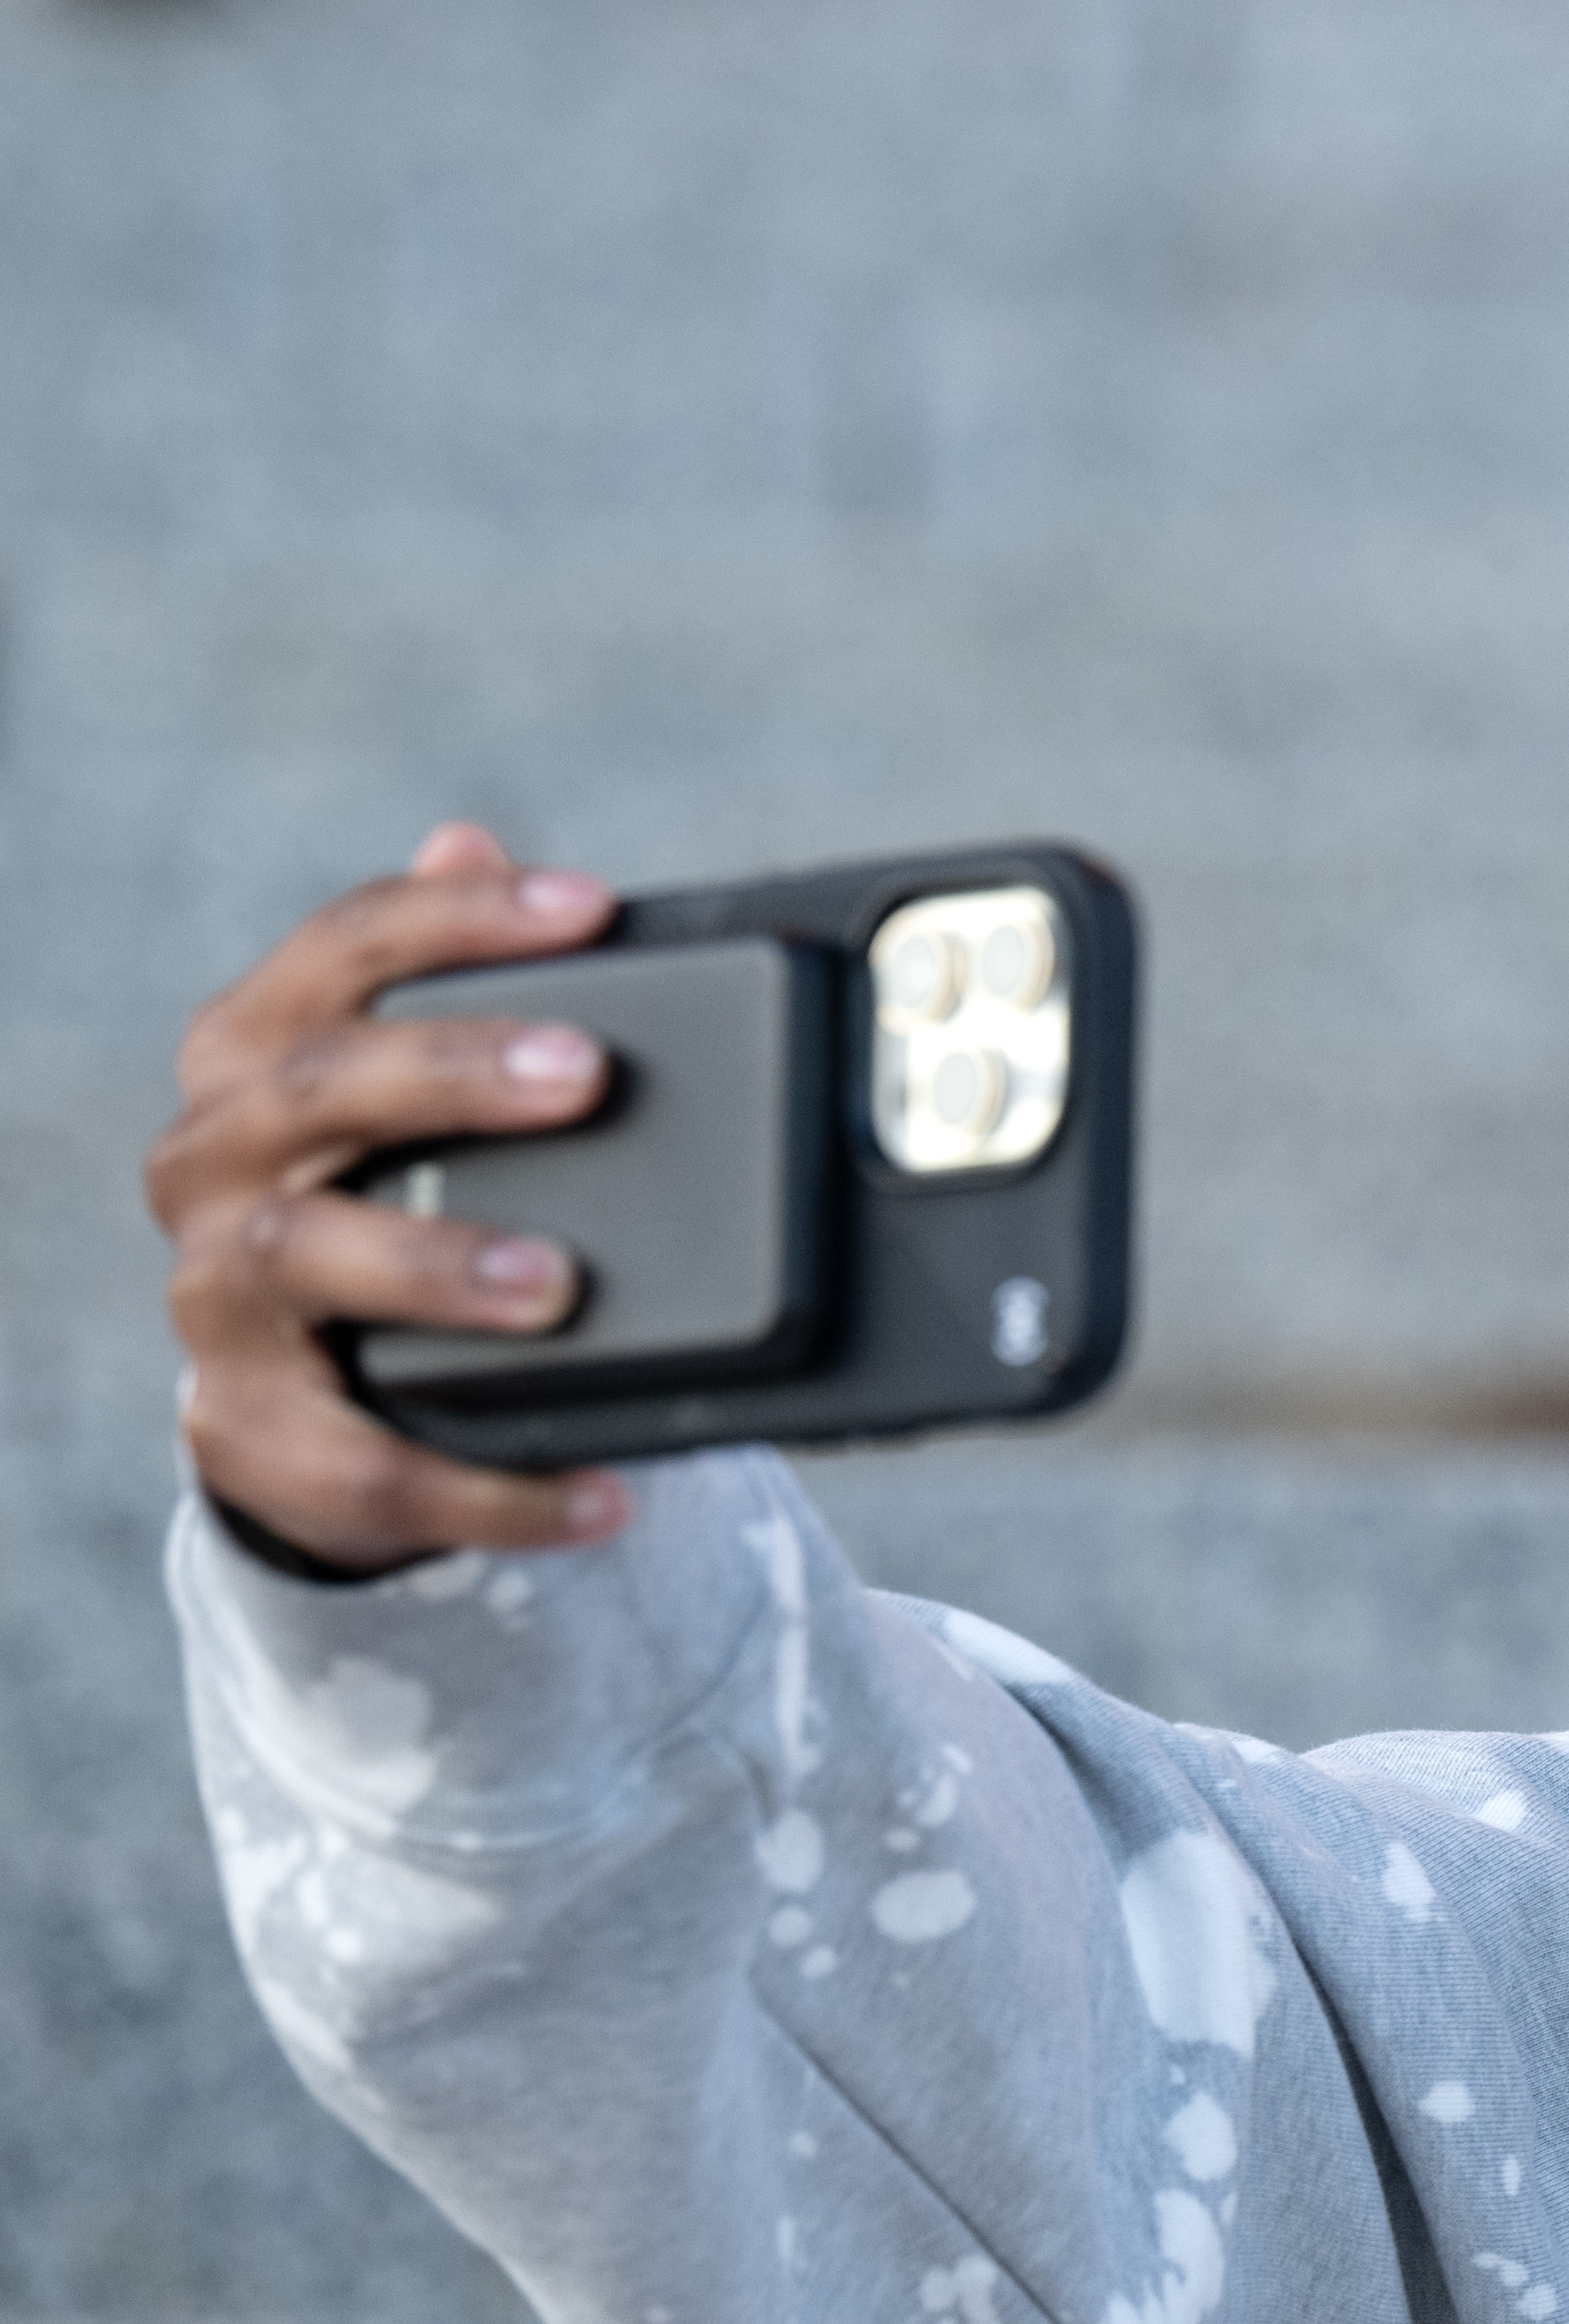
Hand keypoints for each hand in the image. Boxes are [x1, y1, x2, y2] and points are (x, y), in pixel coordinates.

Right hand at [151, 822, 639, 1578]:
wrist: (308, 1388)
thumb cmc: (385, 1197)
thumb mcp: (414, 1094)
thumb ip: (455, 982)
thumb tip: (469, 831)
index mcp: (254, 1058)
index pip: (340, 949)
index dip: (457, 915)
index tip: (591, 904)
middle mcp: (212, 1163)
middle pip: (310, 1088)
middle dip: (446, 1072)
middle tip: (582, 1075)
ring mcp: (215, 1301)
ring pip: (299, 1260)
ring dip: (432, 1263)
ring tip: (558, 1284)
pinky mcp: (246, 1433)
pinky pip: (361, 1465)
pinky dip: (484, 1483)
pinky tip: (601, 1491)